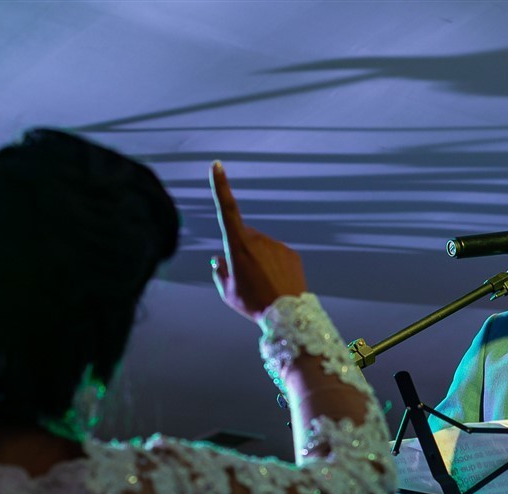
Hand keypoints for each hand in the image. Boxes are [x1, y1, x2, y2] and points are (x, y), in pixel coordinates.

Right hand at [208, 161, 307, 321]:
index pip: (226, 209)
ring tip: (263, 285)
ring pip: (261, 247)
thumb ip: (219, 272)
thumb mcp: (227, 291)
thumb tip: (218, 260)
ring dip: (258, 260)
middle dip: (241, 250)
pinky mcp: (290, 253)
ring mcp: (276, 245)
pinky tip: (277, 283)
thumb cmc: (253, 303)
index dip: (220, 186)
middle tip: (245, 278)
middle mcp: (258, 239)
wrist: (288, 315)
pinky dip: (273, 265)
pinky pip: (277, 255)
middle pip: (244, 237)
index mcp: (238, 245)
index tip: (217, 165)